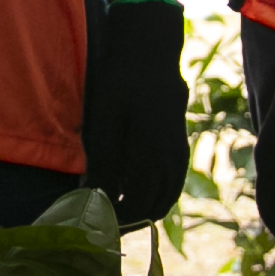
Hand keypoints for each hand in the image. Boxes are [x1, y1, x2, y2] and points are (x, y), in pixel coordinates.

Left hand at [84, 0, 191, 229]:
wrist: (151, 51)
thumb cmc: (121, 81)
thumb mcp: (104, 118)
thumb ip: (103, 160)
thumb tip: (94, 196)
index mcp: (152, 152)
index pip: (136, 203)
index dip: (116, 219)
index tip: (96, 223)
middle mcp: (171, 157)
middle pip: (154, 206)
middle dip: (130, 220)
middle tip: (104, 224)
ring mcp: (179, 152)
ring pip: (167, 197)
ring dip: (146, 210)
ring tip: (119, 213)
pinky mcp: (180, 145)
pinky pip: (173, 183)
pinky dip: (158, 196)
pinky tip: (138, 194)